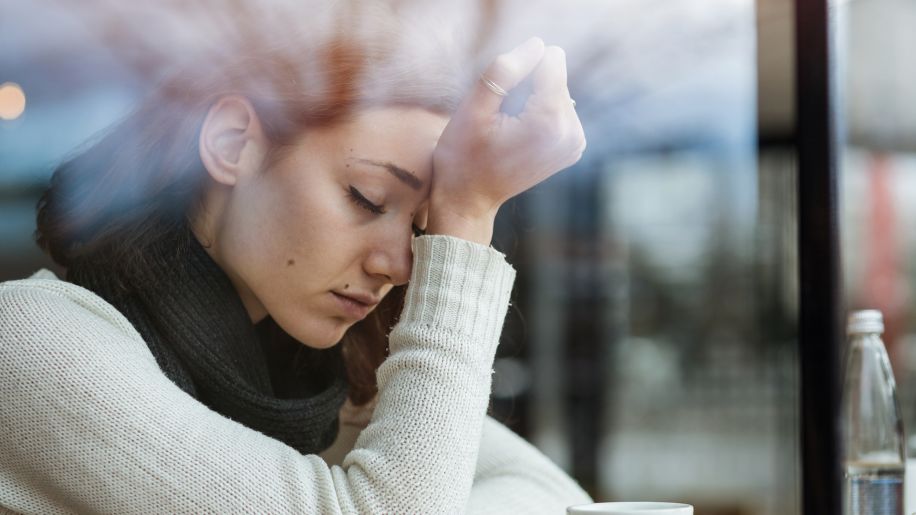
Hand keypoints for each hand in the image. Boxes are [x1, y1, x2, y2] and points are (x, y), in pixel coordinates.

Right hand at [428, 37, 585, 243]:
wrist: (469, 199)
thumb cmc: (463, 157)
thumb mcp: (473, 109)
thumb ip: (504, 70)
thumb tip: (538, 44)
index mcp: (551, 122)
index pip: (550, 60)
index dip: (518, 71)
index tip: (500, 100)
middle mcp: (572, 132)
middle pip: (555, 75)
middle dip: (525, 88)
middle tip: (500, 120)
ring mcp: (575, 142)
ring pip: (556, 90)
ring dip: (530, 101)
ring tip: (507, 129)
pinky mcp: (573, 146)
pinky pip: (558, 108)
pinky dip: (537, 114)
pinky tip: (517, 135)